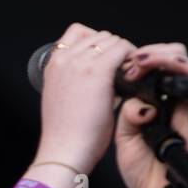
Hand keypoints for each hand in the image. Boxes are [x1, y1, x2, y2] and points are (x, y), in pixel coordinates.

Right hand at [38, 23, 136, 174]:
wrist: (64, 151)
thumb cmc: (66, 135)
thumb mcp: (63, 100)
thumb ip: (76, 83)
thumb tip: (99, 79)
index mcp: (53, 64)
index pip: (79, 35)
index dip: (99, 48)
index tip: (109, 64)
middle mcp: (65, 58)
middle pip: (98, 35)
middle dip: (113, 50)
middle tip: (124, 71)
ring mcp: (80, 62)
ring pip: (111, 39)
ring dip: (124, 54)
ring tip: (129, 75)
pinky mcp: (97, 70)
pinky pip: (123, 49)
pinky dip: (132, 58)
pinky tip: (135, 76)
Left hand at [114, 42, 187, 187]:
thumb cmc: (140, 167)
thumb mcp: (124, 131)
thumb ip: (129, 107)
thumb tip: (137, 91)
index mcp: (156, 100)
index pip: (154, 66)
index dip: (139, 58)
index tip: (121, 62)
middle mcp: (175, 99)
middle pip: (173, 58)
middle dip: (152, 52)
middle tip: (132, 61)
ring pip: (187, 64)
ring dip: (164, 56)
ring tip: (142, 61)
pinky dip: (183, 69)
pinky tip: (162, 67)